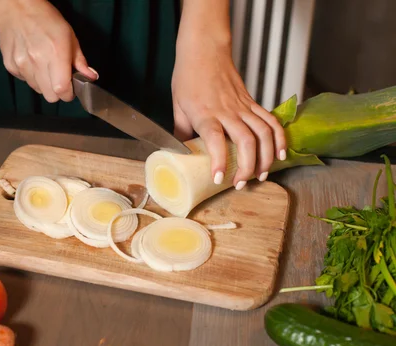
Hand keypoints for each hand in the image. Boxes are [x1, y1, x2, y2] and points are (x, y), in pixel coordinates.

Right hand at [0, 0, 97, 102]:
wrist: (16, 9)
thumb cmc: (46, 20)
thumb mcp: (70, 37)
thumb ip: (80, 61)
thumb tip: (91, 77)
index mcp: (56, 53)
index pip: (62, 90)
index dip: (68, 94)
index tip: (70, 89)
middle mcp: (37, 61)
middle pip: (50, 97)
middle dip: (57, 91)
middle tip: (59, 78)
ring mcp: (22, 65)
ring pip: (37, 90)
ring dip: (44, 83)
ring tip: (44, 65)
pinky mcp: (11, 66)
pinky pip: (25, 81)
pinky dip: (31, 76)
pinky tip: (32, 61)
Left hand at [172, 34, 285, 189]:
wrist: (204, 50)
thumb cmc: (189, 77)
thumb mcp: (177, 107)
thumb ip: (181, 132)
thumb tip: (180, 154)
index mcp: (205, 113)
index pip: (215, 139)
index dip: (219, 159)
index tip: (219, 178)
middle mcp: (227, 111)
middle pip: (246, 140)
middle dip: (247, 166)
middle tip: (241, 183)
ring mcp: (243, 106)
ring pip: (263, 133)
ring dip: (266, 157)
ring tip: (261, 175)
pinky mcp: (252, 102)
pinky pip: (271, 121)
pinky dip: (279, 139)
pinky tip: (280, 155)